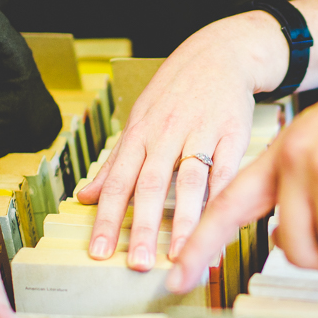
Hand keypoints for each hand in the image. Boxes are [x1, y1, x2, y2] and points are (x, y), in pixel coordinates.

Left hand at [76, 11, 288, 270]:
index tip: (100, 252)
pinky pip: (227, 171)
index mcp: (140, 134)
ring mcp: (201, 132)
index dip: (108, 218)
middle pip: (151, 185)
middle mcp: (166, 134)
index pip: (118, 181)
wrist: (220, 53)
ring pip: (190, 181)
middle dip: (144, 227)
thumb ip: (115, 163)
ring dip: (185, 221)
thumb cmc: (176, 92)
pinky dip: (223, 198)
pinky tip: (221, 223)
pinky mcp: (234, 133)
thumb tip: (84, 197)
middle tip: (138, 264)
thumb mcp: (139, 121)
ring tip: (181, 255)